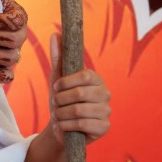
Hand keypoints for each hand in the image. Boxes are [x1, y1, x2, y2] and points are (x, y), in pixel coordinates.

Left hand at [44, 33, 109, 148]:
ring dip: (61, 114)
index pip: (85, 75)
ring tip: (58, 115)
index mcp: (96, 79)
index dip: (66, 82)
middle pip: (80, 94)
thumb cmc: (61, 99)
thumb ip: (58, 56)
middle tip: (55, 104)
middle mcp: (105, 94)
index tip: (56, 87)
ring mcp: (106, 111)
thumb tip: (56, 34)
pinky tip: (63, 125)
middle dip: (61, 100)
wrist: (62, 126)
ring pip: (78, 110)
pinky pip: (82, 124)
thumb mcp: (57, 78)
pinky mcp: (104, 127)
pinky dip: (66, 125)